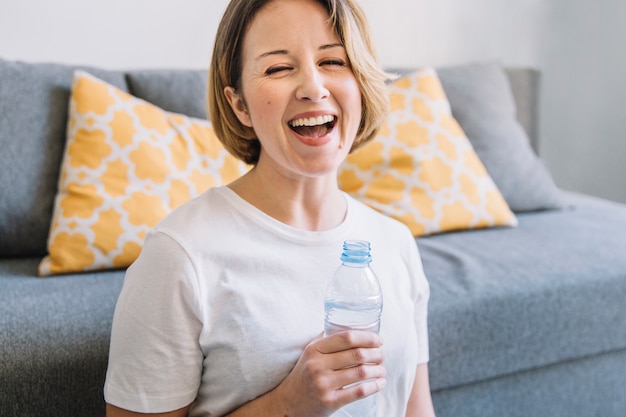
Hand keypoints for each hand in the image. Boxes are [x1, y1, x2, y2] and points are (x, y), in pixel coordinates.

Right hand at [270, 331, 385, 416]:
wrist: (288, 403)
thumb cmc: (304, 375)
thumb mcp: (310, 353)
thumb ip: (327, 341)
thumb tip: (353, 329)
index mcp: (315, 349)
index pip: (346, 337)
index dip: (367, 337)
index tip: (378, 340)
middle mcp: (318, 365)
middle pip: (357, 354)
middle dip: (376, 353)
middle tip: (382, 355)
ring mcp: (324, 384)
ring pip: (361, 372)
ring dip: (378, 370)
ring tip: (382, 369)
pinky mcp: (330, 402)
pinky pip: (359, 392)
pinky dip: (374, 386)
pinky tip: (380, 383)